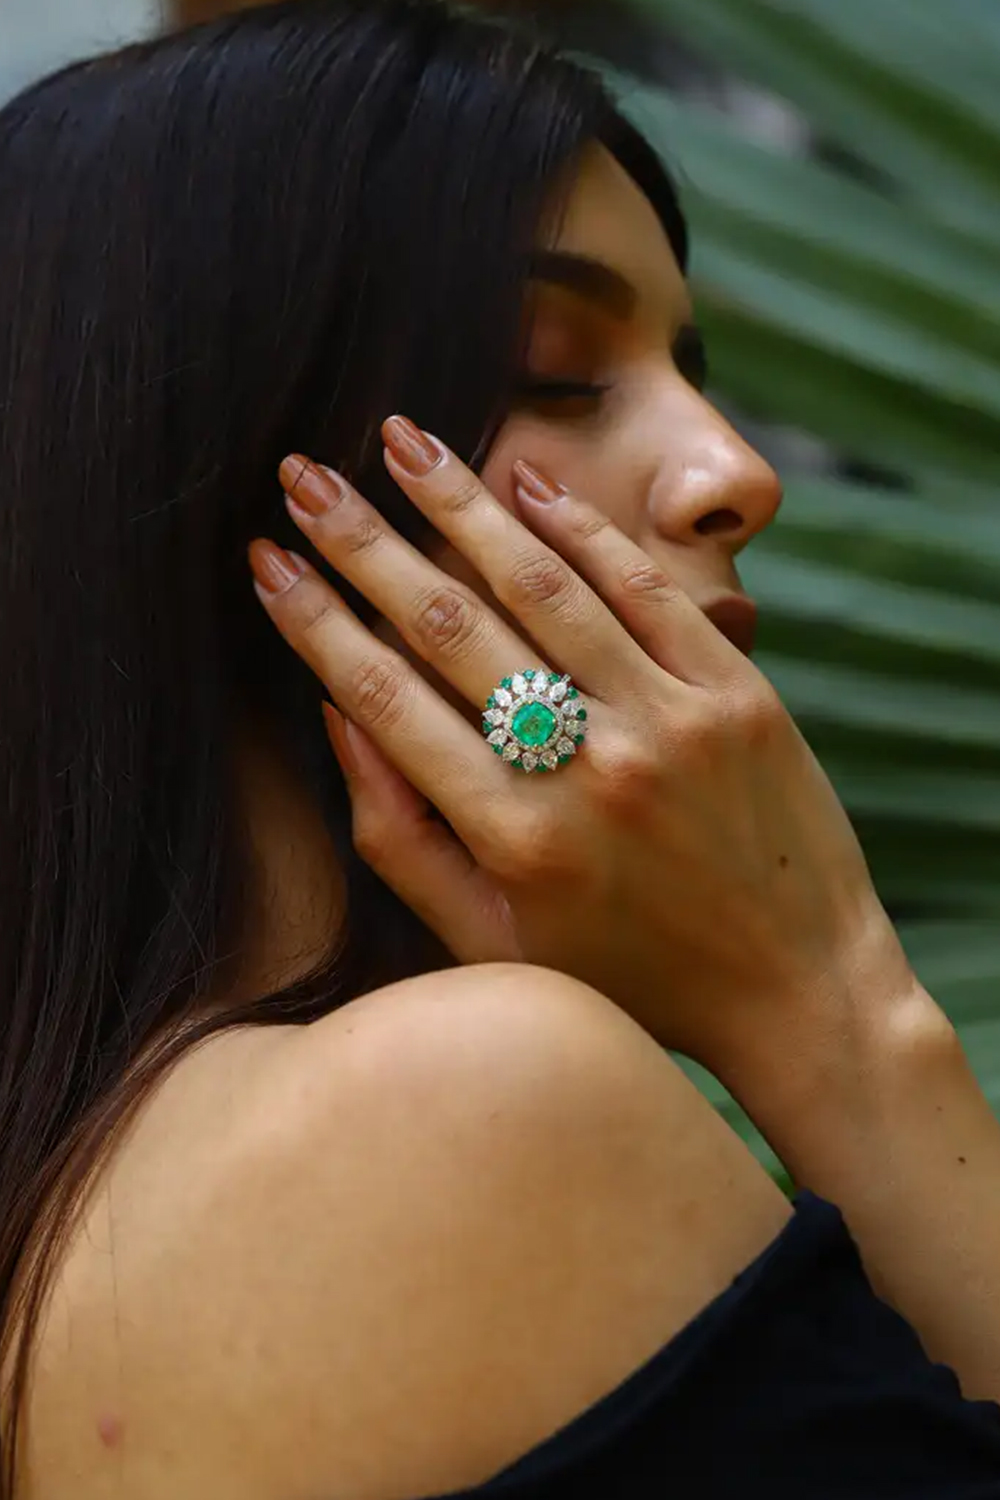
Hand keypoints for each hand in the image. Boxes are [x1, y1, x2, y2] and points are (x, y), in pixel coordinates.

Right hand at [248, 416, 912, 1074]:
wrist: (798, 989)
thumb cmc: (629, 973)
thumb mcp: (493, 940)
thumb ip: (401, 840)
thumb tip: (338, 712)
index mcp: (513, 837)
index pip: (384, 698)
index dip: (314, 620)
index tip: (268, 558)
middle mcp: (585, 769)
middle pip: (449, 625)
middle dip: (363, 540)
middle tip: (304, 474)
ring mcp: (668, 721)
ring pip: (543, 585)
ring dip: (462, 504)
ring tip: (401, 440)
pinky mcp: (737, 693)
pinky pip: (644, 589)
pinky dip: (582, 529)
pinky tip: (526, 481)